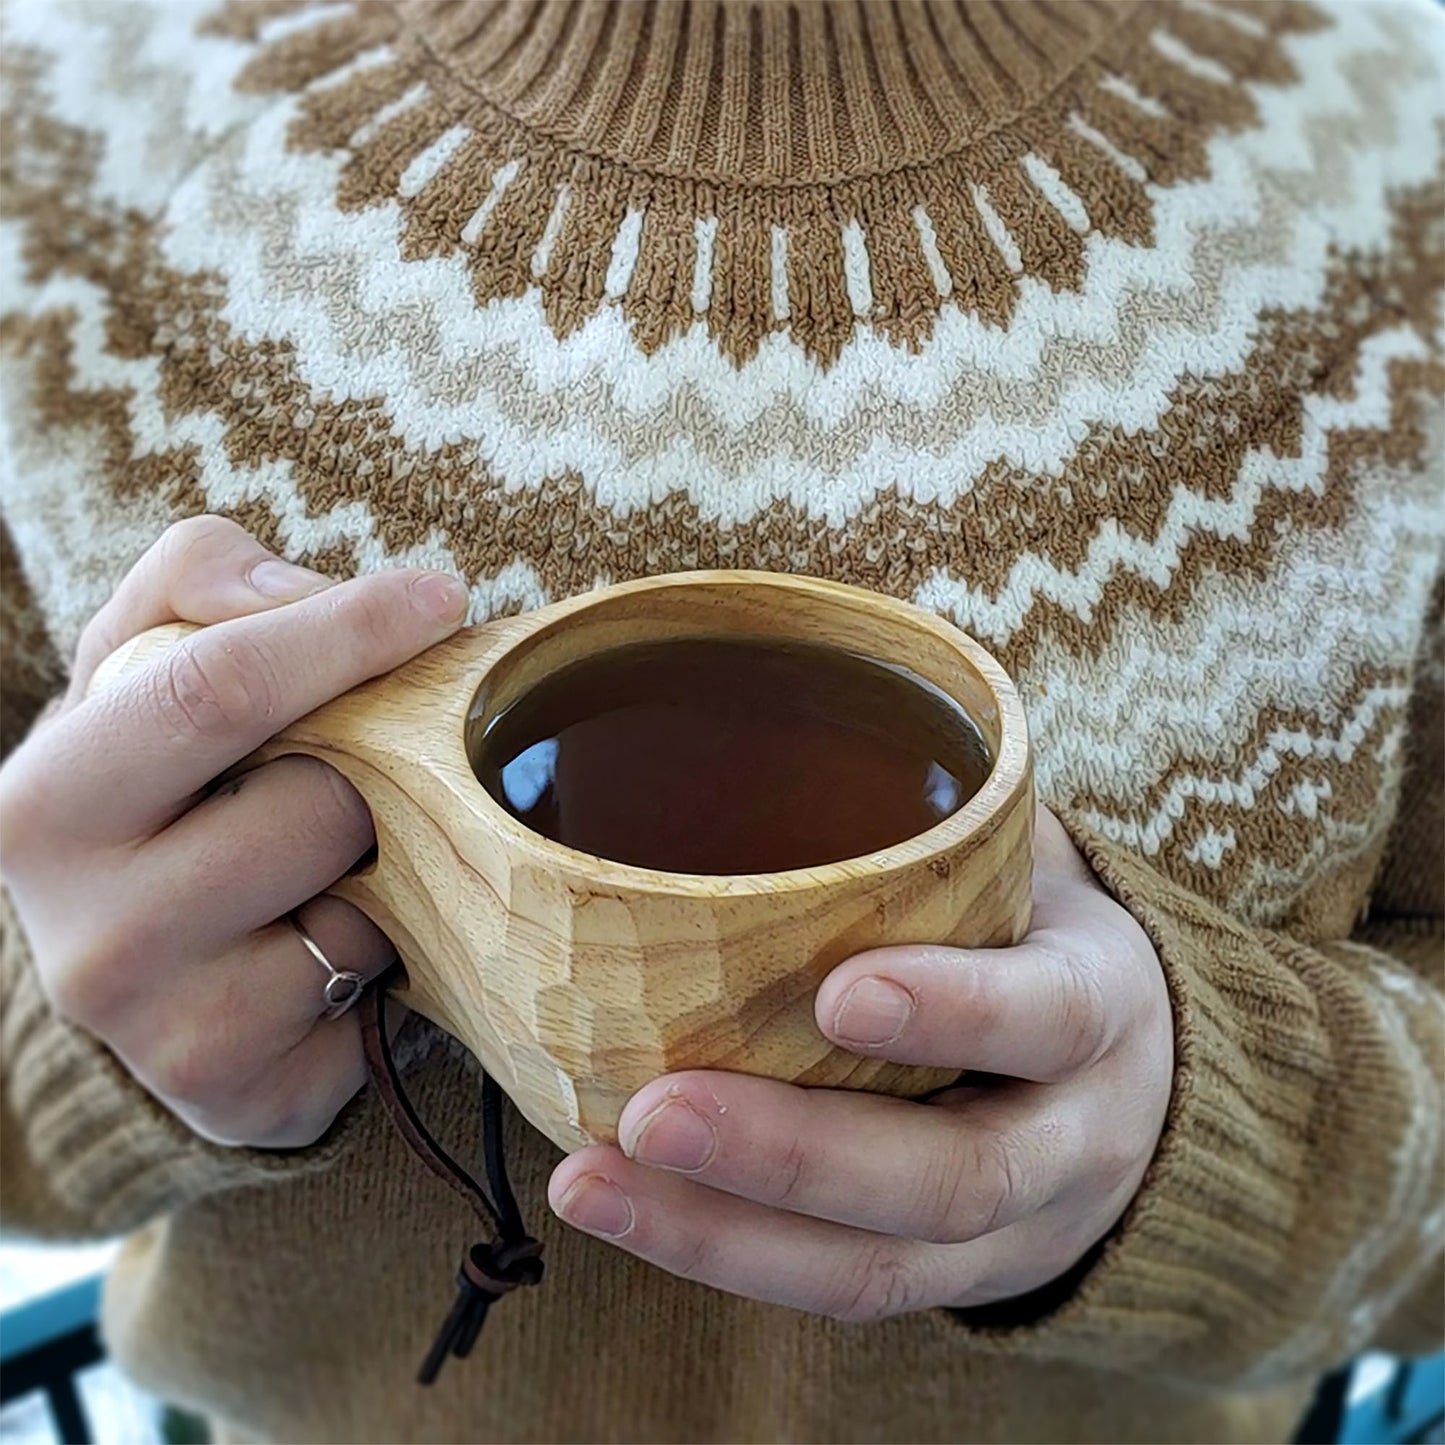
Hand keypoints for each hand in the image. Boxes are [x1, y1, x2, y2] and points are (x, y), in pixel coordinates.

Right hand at [0, 516, 467, 1147]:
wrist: (130, 946)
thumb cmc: (155, 775)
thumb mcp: (141, 653)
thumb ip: (204, 580)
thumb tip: (311, 598)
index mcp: (47, 807)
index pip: (216, 691)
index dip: (344, 633)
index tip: (437, 597)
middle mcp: (93, 942)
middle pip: (323, 803)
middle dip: (380, 764)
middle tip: (372, 756)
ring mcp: (172, 1038)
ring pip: (371, 906)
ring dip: (395, 862)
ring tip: (342, 852)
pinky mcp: (254, 1097)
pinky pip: (387, 997)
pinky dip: (395, 949)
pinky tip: (344, 932)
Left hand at [548, 809, 1172, 1318]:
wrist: (1130, 1084)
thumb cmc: (1038, 938)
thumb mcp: (1032, 866)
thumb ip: (946, 808)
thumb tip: (790, 664)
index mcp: (1100, 1009)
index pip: (1048, 1014)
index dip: (955, 1010)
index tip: (840, 989)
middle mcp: (1071, 1140)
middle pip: (949, 1180)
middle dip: (794, 1154)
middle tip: (653, 1110)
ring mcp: (1009, 1233)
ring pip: (874, 1271)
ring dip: (721, 1234)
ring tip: (589, 1181)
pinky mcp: (942, 1282)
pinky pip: (833, 1291)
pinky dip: (719, 1255)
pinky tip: (619, 1203)